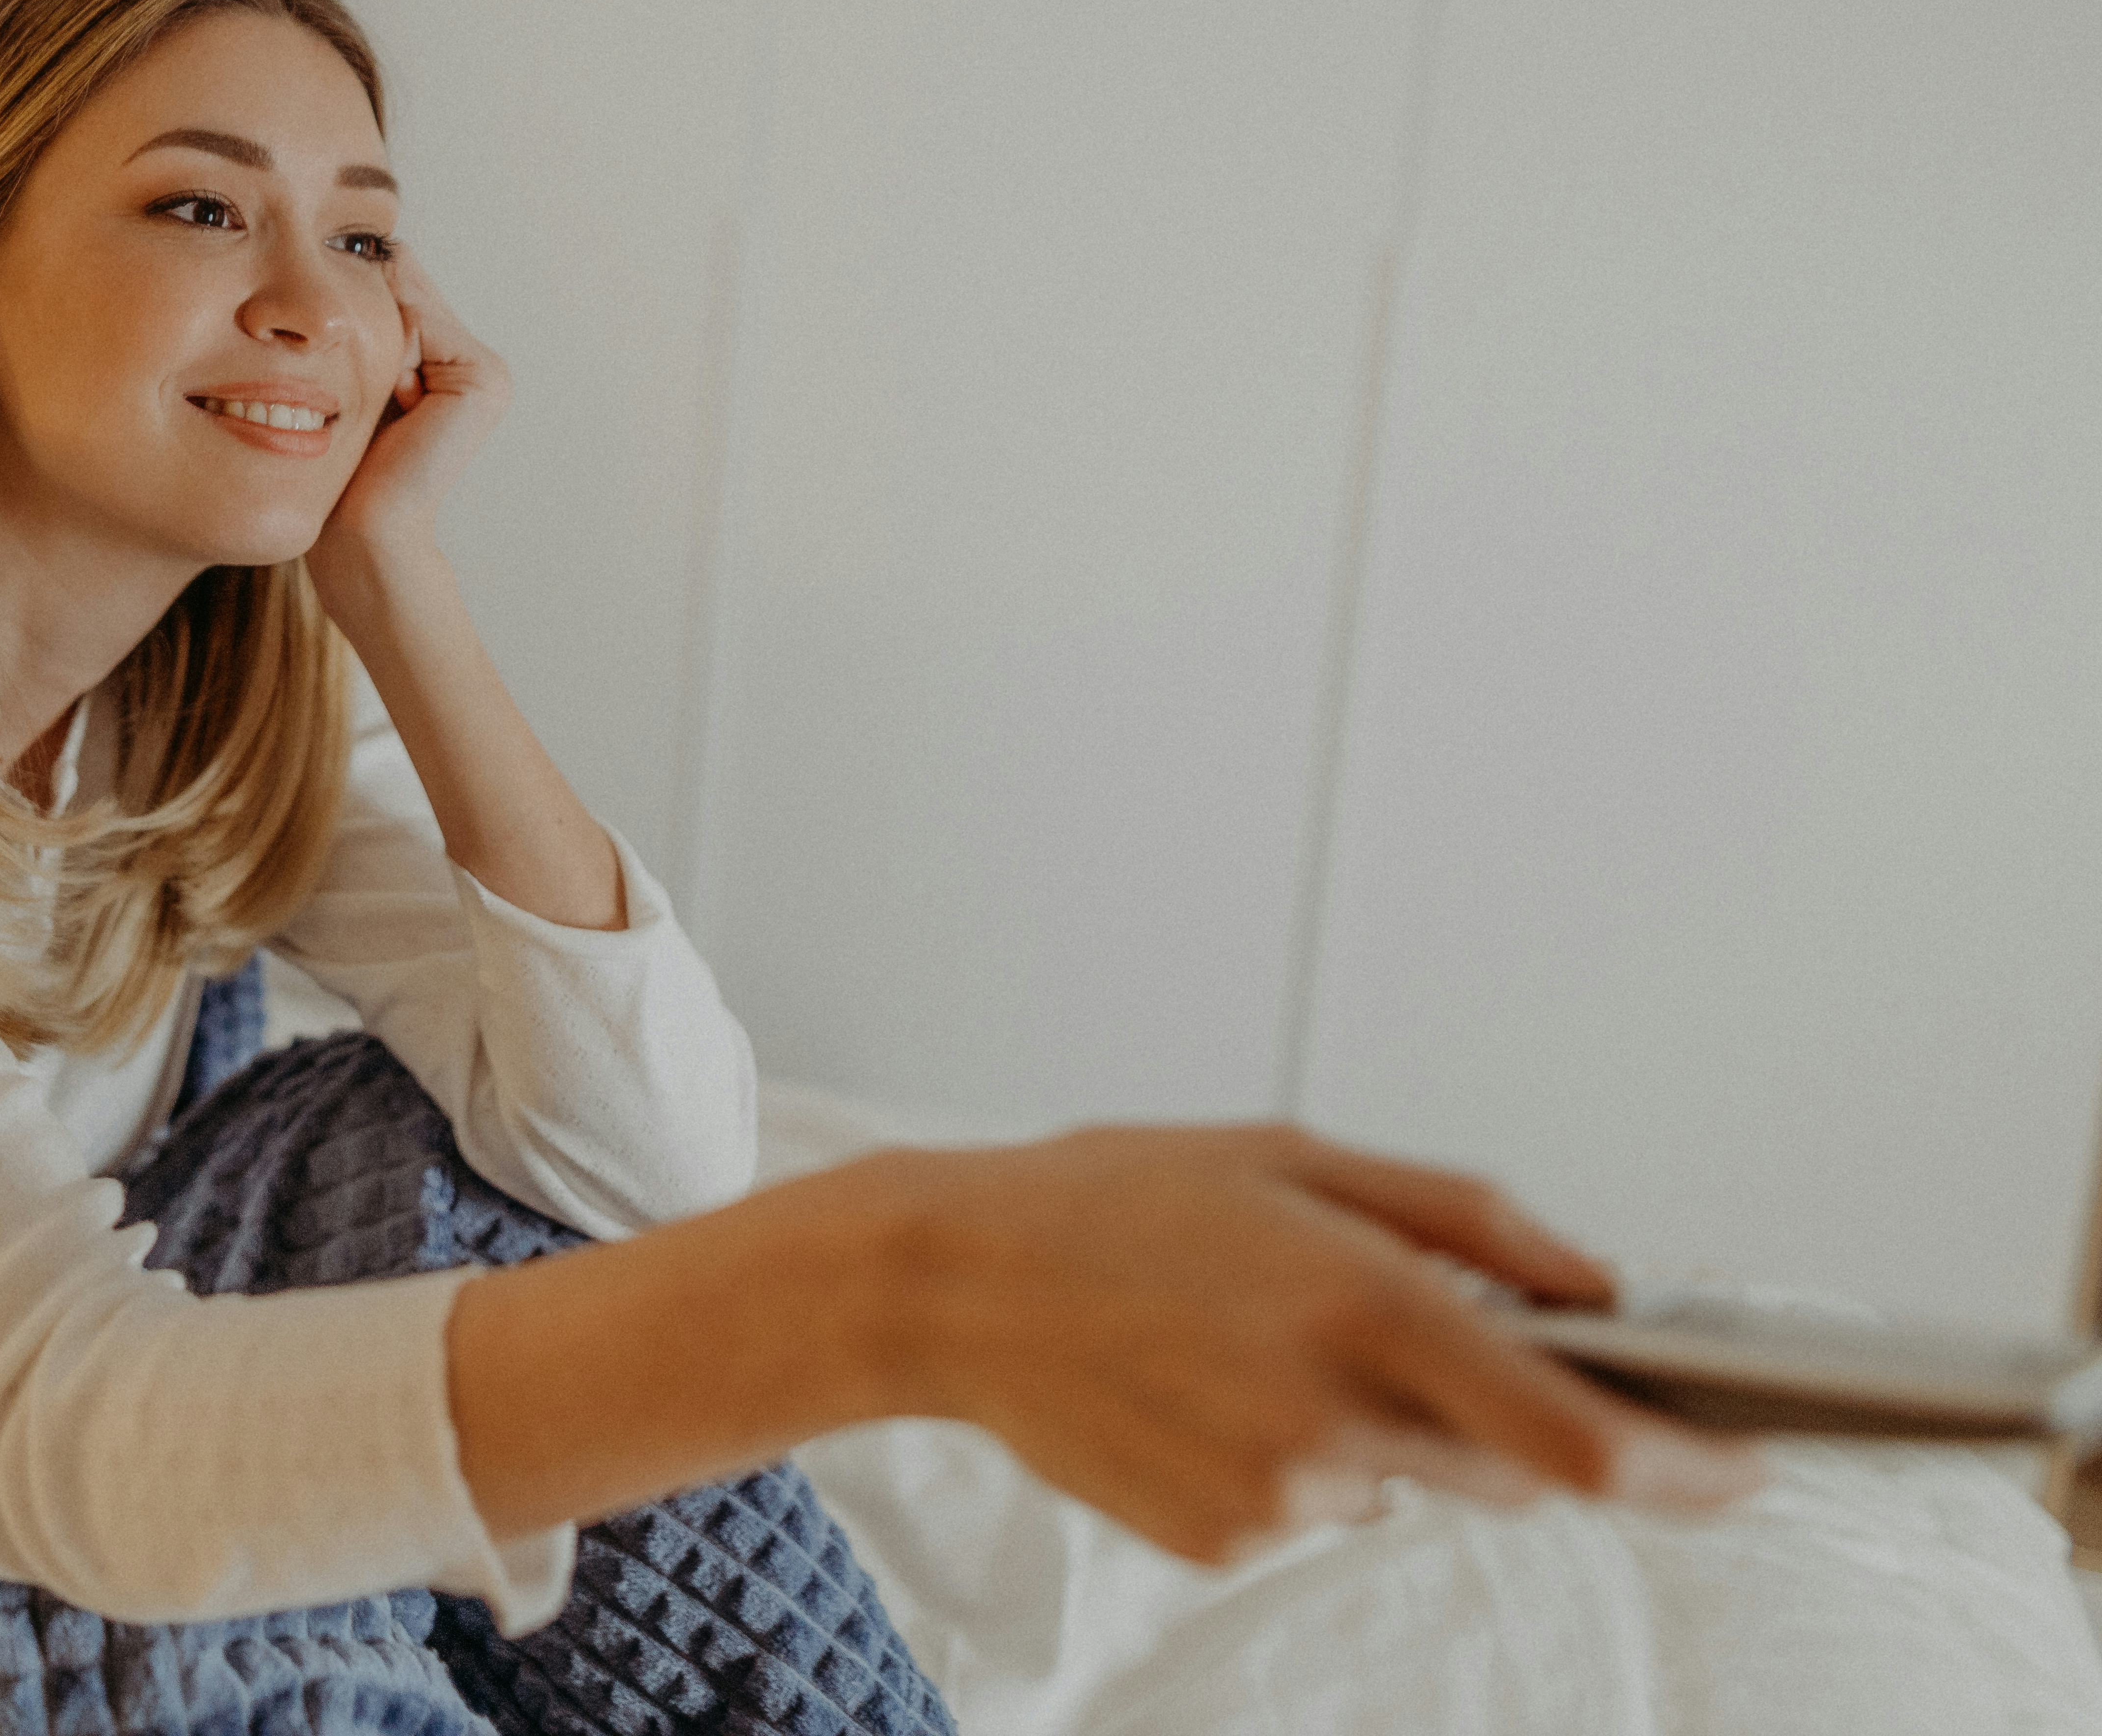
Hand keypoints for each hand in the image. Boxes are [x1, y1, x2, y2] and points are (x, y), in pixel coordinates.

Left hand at [305, 244, 508, 588]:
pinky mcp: (485, 378)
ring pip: (408, 305)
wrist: (362, 531)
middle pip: (405, 292)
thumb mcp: (351, 381)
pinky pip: (420, 324)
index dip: (356, 307)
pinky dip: (390, 353)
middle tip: (360, 387)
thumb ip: (372, 323)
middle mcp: (475, 364)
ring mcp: (486, 371)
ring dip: (373, 340)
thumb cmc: (342, 468)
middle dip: (367, 320)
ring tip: (379, 402)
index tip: (339, 361)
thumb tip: (374, 250)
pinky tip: (394, 400)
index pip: (398, 293)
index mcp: (448, 365)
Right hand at [867, 1124, 1763, 1563]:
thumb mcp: (1296, 1154)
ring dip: (1374, 1425)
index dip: (1689, 1471)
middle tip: (1381, 1327)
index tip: (1744, 1469)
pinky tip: (1204, 1386)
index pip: (1583, 1442)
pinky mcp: (1223, 1539)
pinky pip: (1313, 1509)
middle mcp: (1334, 1416)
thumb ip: (1467, 1220)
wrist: (950, 1282)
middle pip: (1508, 1465)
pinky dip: (1292, 1457)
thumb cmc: (1111, 1200)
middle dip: (1494, 1412)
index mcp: (1367, 1304)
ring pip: (1401, 1483)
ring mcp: (1278, 1494)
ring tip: (1250, 1339)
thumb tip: (1598, 1285)